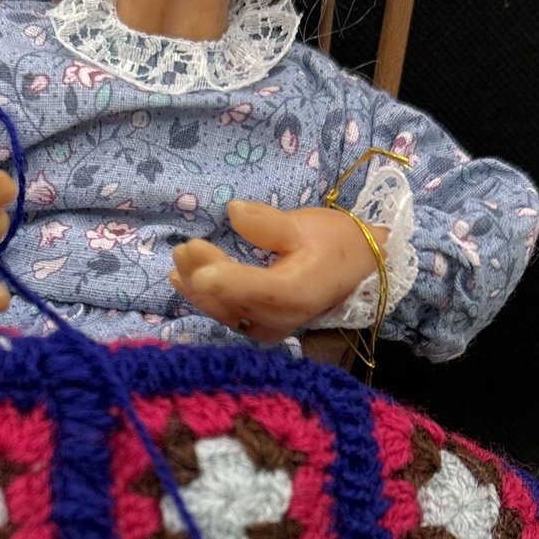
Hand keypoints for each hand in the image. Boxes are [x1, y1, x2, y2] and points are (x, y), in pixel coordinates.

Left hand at [169, 201, 378, 345]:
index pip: (252, 288)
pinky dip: (207, 298)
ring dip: (199, 287)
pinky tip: (186, 282)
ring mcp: (269, 327)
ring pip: (224, 311)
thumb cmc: (335, 244)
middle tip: (182, 249)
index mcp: (295, 293)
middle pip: (231, 301)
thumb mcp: (304, 226)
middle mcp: (280, 318)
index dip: (221, 277)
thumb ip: (267, 223)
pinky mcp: (261, 327)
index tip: (193, 258)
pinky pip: (228, 315)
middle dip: (202, 275)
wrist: (359, 270)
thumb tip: (233, 211)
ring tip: (179, 261)